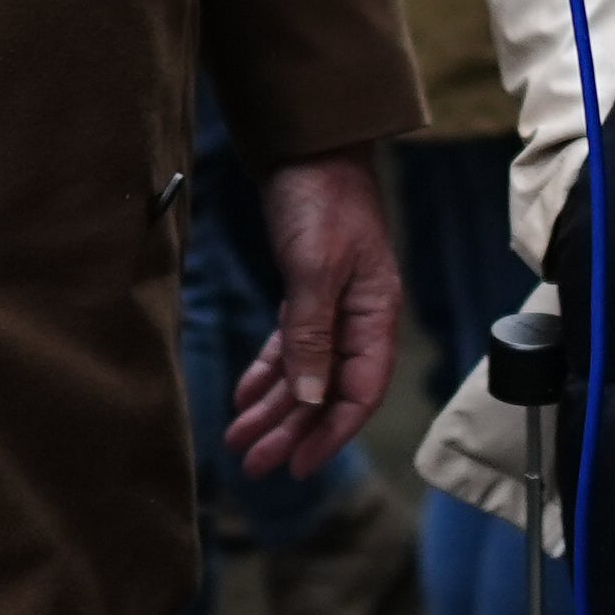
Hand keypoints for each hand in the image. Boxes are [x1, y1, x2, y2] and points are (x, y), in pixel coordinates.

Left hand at [225, 152, 402, 479]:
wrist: (309, 147)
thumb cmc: (323, 200)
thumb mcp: (315, 269)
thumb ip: (312, 334)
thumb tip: (308, 397)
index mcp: (375, 316)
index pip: (359, 393)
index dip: (329, 434)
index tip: (297, 467)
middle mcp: (358, 319)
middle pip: (326, 391)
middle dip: (291, 431)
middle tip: (254, 466)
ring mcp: (334, 307)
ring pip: (304, 373)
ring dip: (273, 408)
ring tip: (239, 442)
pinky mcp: (308, 292)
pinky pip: (290, 347)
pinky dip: (268, 373)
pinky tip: (244, 396)